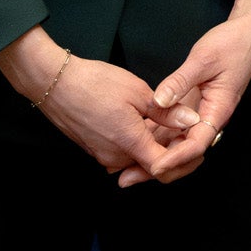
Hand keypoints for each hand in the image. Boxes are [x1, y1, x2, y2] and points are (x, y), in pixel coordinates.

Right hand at [0, 27, 191, 182]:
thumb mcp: (138, 92)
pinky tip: (146, 123)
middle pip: (152, 165)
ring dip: (154, 146)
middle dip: (172, 151)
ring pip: (137, 159)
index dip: (184, 158)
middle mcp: (116, 158)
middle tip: (186, 129)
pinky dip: (137, 143)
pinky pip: (123, 152)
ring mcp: (103, 155)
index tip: (195, 141)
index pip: (164, 167)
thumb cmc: (95, 84)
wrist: (55, 84)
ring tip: (170, 124)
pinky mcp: (96, 149)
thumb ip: (166, 113)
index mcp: (130, 144)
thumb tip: (192, 122)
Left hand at [138, 0, 250, 184]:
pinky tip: (132, 144)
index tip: (153, 167)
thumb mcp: (204, 59)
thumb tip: (158, 102)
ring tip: (123, 170)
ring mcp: (199, 115)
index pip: (196, 144)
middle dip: (157, 168)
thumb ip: (180, 81)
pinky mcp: (191, 107)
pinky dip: (154, 139)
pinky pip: (172, 129)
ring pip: (175, 144)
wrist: (247, 33)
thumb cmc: (231, 45)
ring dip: (152, 157)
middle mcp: (208, 118)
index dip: (174, 159)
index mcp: (217, 110)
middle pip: (183, 154)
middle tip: (127, 178)